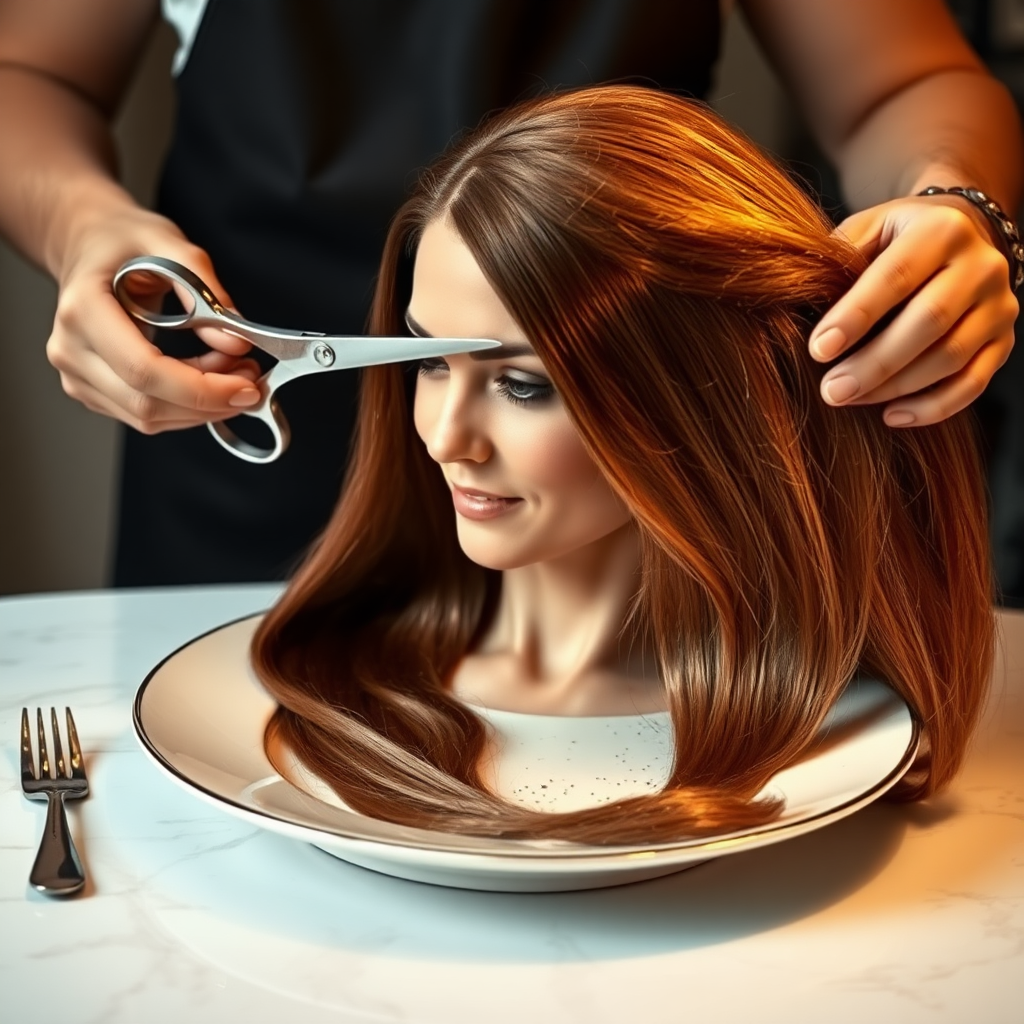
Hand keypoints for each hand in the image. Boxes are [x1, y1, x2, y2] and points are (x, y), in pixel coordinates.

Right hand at [46, 203, 262, 433]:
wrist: (87, 246)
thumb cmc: (122, 242)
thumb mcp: (170, 243)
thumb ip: (207, 292)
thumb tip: (235, 343)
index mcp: (83, 310)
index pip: (143, 370)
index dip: (201, 389)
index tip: (246, 387)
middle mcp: (71, 349)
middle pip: (147, 404)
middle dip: (211, 401)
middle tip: (252, 379)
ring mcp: (76, 375)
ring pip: (150, 418)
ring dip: (203, 406)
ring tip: (235, 373)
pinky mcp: (92, 391)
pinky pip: (146, 415)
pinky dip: (187, 405)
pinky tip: (208, 377)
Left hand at [808, 193, 1018, 425]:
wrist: (961, 233)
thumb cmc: (896, 239)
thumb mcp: (868, 229)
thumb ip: (839, 257)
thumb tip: (797, 300)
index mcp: (942, 230)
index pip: (897, 275)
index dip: (857, 315)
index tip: (819, 349)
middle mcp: (981, 265)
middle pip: (929, 322)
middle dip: (874, 363)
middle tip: (831, 390)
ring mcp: (999, 305)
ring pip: (951, 357)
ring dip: (895, 388)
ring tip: (848, 399)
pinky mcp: (1003, 340)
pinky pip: (973, 383)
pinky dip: (932, 407)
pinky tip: (891, 416)